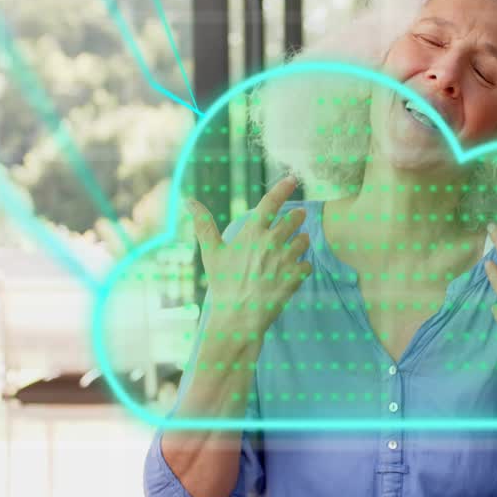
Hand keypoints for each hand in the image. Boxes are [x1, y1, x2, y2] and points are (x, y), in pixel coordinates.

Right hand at [189, 175, 311, 334]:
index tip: (293, 179)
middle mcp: (271, 242)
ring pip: (304, 240)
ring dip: (302, 241)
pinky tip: (294, 270)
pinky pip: (307, 264)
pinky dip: (303, 266)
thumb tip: (189, 200)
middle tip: (298, 218)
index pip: (271, 202)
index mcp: (251, 233)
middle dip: (297, 217)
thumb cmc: (223, 285)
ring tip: (296, 245)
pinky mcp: (295, 277)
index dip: (283, 188)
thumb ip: (204, 225)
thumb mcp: (212, 253)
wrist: (237, 318)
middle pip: (294, 219)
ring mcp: (285, 260)